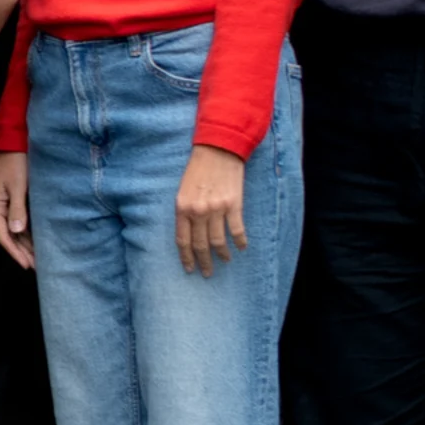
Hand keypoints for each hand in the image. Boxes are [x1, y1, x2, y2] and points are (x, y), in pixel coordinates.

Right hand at [0, 153, 32, 269]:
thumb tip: (17, 231)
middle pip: (8, 236)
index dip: (15, 252)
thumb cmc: (16, 164)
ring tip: (37, 257)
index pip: (3, 236)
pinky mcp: (12, 200)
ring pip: (13, 230)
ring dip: (24, 244)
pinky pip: (18, 221)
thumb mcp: (18, 186)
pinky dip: (26, 233)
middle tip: (35, 266)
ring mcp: (4, 205)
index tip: (26, 264)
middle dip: (21, 252)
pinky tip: (35, 240)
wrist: (14, 144)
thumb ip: (18, 209)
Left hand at [173, 145, 248, 276]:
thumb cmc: (198, 169)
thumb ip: (185, 211)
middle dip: (203, 262)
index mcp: (182, 208)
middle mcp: (198, 211)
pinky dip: (240, 241)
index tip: (189, 269)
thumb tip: (189, 232)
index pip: (182, 240)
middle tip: (207, 273)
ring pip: (219, 241)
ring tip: (225, 261)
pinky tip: (242, 248)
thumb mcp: (183, 190)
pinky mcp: (234, 205)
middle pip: (200, 244)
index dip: (186, 257)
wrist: (218, 150)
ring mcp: (217, 209)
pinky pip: (237, 230)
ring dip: (222, 255)